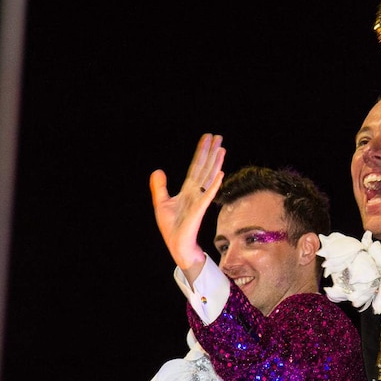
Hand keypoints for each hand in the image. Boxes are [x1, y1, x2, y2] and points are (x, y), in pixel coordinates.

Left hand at [150, 133, 225, 281]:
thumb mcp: (161, 202)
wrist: (176, 244)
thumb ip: (160, 186)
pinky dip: (214, 185)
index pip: (196, 167)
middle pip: (205, 167)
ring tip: (222, 149)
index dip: (201, 152)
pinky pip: (208, 195)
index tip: (208, 138)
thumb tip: (158, 170)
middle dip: (211, 152)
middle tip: (218, 137)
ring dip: (216, 163)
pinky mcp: (199, 210)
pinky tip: (220, 174)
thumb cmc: (171, 226)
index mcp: (188, 189)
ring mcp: (199, 200)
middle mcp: (196, 192)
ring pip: (209, 177)